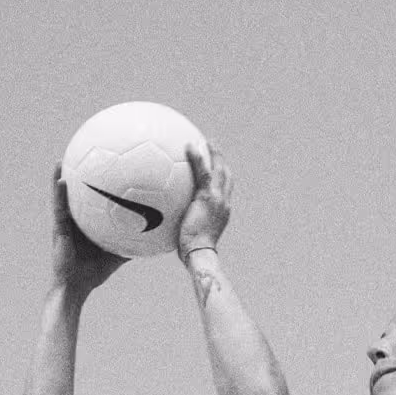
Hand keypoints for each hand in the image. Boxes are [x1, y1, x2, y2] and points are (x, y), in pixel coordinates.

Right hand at [51, 166, 127, 289]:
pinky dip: (58, 193)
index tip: (101, 165)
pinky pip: (59, 207)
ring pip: (61, 196)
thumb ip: (134, 243)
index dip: (93, 183)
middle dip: (76, 175)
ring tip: (62, 159)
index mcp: (86, 223)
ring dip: (60, 177)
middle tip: (81, 154)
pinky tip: (61, 179)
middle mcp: (74, 219)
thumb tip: (156, 236)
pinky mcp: (58, 228)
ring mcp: (64, 223)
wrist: (76, 286)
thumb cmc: (95, 271)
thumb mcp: (119, 252)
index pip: (90, 200)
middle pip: (75, 194)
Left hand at [177, 142, 231, 259]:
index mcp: (222, 211)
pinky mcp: (207, 197)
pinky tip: (188, 146)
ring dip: (213, 153)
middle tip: (213, 147)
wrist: (199, 253)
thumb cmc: (192, 253)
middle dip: (221, 160)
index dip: (222, 177)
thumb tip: (168, 228)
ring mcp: (218, 199)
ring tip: (204, 141)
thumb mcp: (191, 238)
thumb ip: (184, 228)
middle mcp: (224, 203)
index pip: (225, 190)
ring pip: (219, 170)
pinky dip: (196, 158)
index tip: (216, 168)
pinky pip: (202, 172)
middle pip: (226, 176)